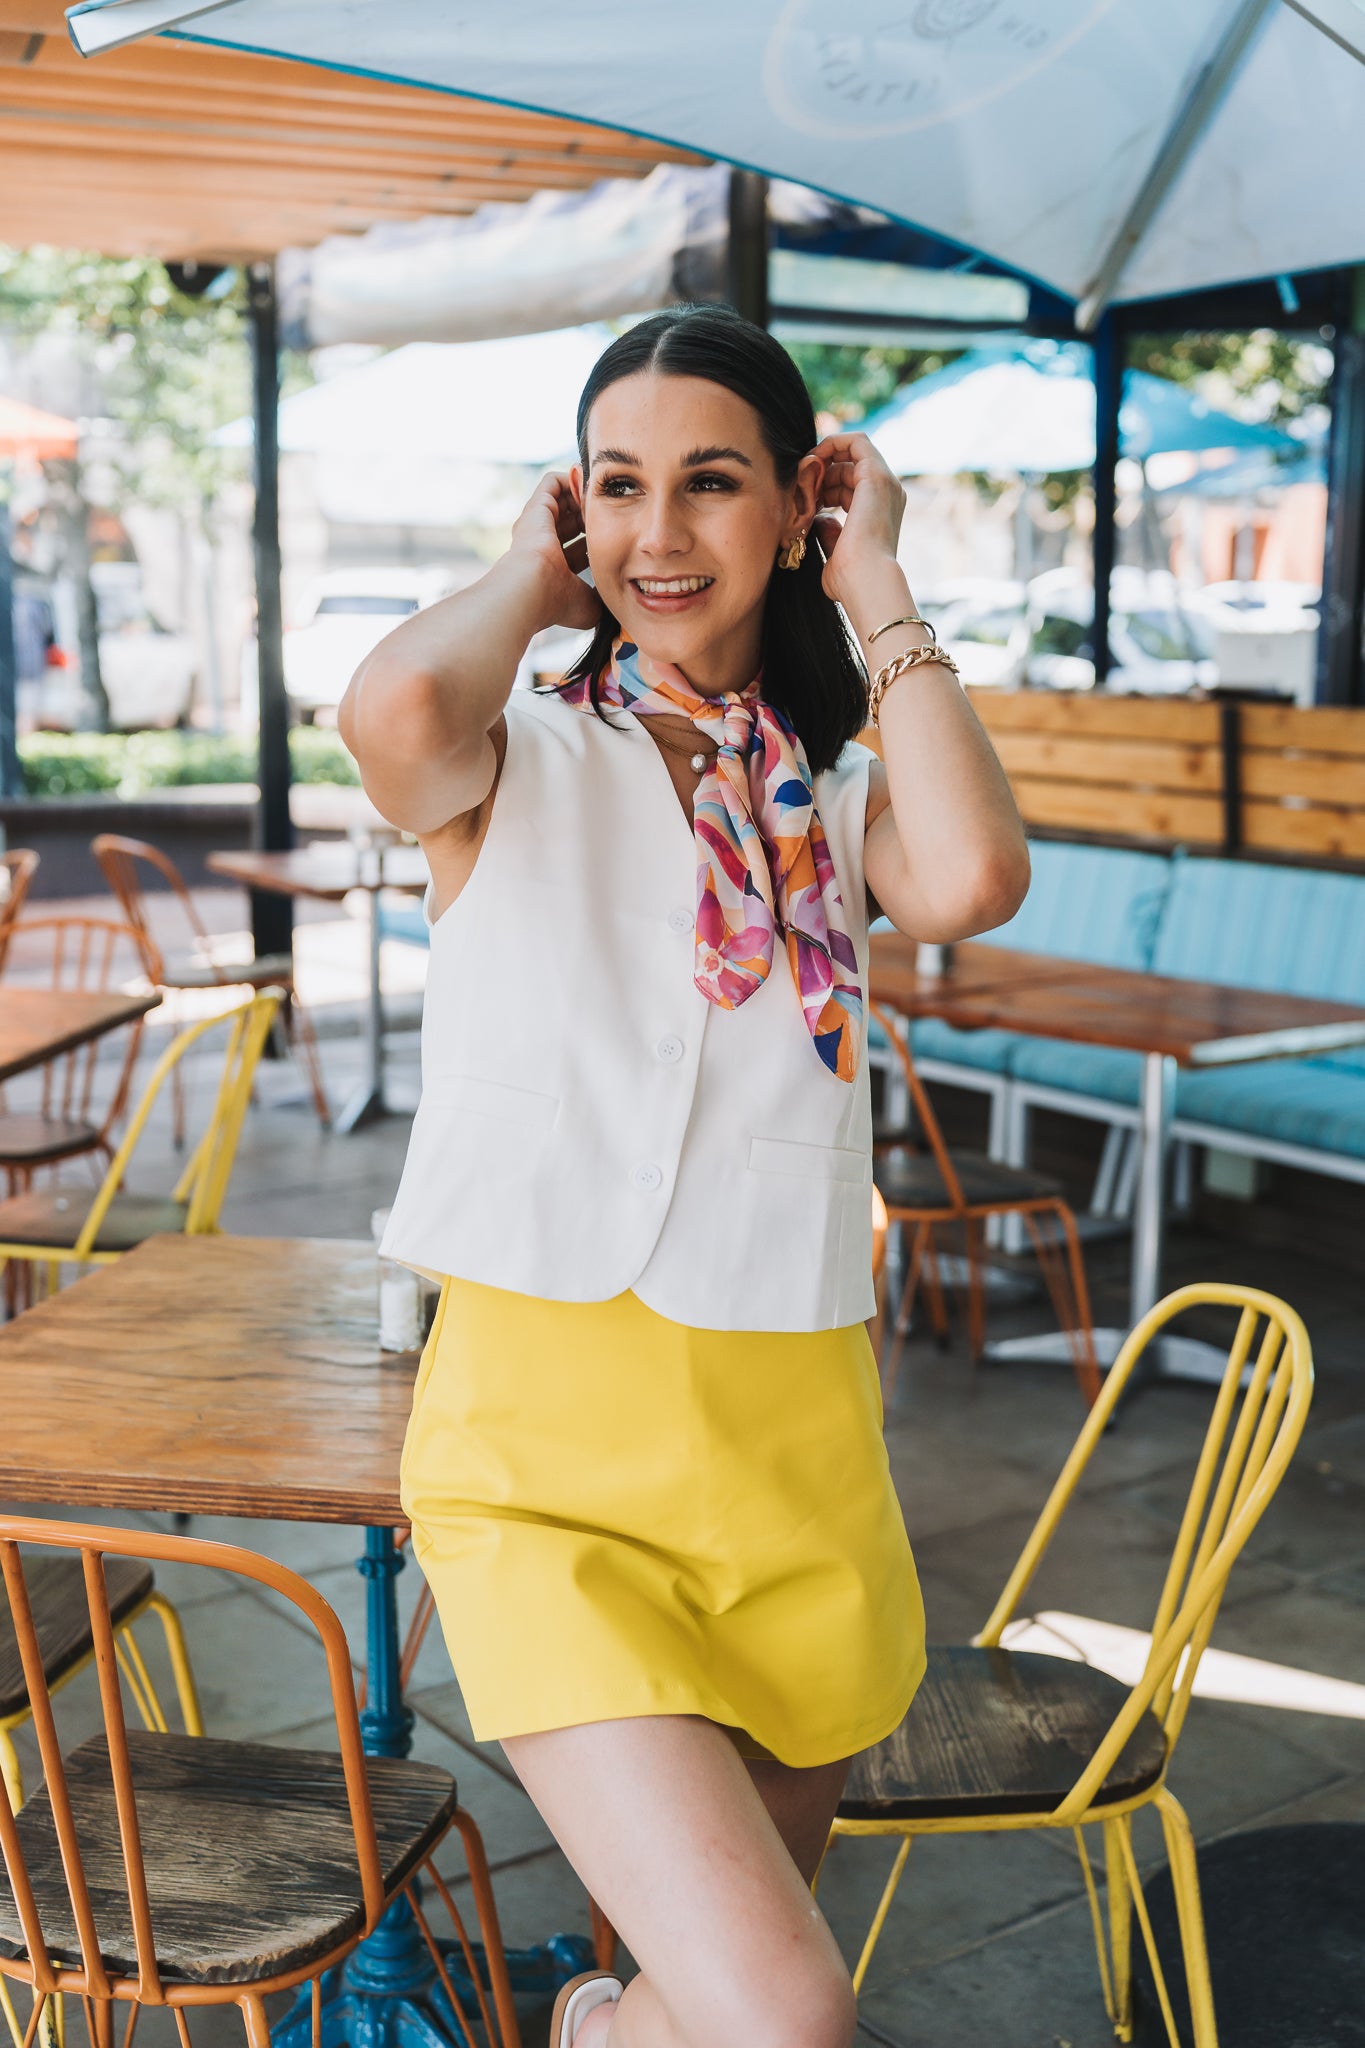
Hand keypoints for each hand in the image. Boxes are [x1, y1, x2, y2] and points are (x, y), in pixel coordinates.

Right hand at [506, 471, 600, 631]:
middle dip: (594, 518)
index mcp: (553, 568)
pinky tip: (591, 486)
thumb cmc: (556, 603)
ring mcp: (537, 524)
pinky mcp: (535, 506)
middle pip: (572, 522)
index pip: (578, 549)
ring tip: (605, 497)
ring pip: (564, 500)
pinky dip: (572, 479)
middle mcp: (541, 544)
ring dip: (585, 497)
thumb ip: (602, 597)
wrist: (530, 590)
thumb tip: (616, 597)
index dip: (599, 544)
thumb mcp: (586, 605)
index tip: (619, 541)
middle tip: (615, 516)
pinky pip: (553, 482)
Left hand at [809, 432, 905, 610]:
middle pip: (848, 467)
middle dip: (820, 472)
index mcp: (880, 512)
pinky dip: (830, 445)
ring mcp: (884, 482)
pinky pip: (855, 441)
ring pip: (850, 451)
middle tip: (799, 487)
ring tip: (802, 478)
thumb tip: (820, 520)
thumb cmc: (850, 579)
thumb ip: (830, 533)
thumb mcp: (836, 553)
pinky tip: (812, 462)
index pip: (850, 486)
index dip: (825, 485)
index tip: (804, 496)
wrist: (865, 583)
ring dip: (822, 459)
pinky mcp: (876, 474)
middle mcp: (887, 494)